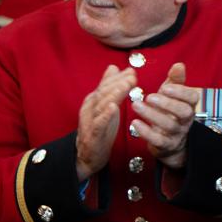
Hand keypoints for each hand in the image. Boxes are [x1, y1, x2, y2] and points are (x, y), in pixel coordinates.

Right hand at [76, 65, 136, 180]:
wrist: (89, 155)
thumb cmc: (101, 128)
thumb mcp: (106, 105)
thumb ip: (109, 87)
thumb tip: (114, 67)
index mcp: (94, 100)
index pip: (105, 85)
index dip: (118, 77)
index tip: (132, 70)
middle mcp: (90, 108)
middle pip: (103, 93)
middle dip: (118, 83)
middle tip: (132, 76)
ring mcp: (90, 121)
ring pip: (101, 106)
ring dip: (114, 95)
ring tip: (126, 86)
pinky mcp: (93, 135)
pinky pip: (99, 124)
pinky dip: (106, 115)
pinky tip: (114, 107)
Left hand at [130, 63, 198, 169]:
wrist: (169, 141)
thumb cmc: (169, 112)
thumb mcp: (172, 95)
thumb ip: (176, 80)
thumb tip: (179, 65)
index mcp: (189, 105)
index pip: (192, 98)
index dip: (181, 92)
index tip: (165, 87)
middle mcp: (186, 120)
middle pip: (183, 112)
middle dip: (167, 104)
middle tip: (149, 97)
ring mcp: (177, 133)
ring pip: (169, 125)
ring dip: (152, 115)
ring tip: (136, 105)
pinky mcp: (166, 145)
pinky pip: (158, 140)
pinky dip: (146, 132)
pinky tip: (135, 123)